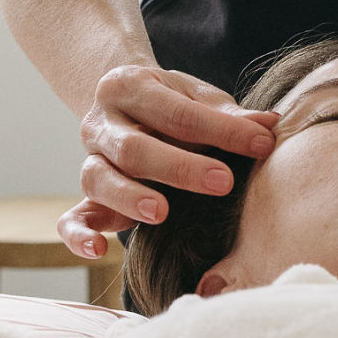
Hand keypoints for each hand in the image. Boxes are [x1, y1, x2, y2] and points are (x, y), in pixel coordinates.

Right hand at [60, 64, 277, 258]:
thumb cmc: (171, 102)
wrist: (125, 102)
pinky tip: (100, 251)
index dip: (222, 130)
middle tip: (223, 181)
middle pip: (134, 148)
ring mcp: (89, 159)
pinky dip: (78, 237)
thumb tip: (268, 126)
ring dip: (130, 198)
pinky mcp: (84, 196)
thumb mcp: (196, 96)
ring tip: (162, 213)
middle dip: (180, 167)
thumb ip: (227, 115)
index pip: (178, 112)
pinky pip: (69, 219)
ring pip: (97, 179)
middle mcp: (101, 122)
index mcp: (130, 86)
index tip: (262, 145)